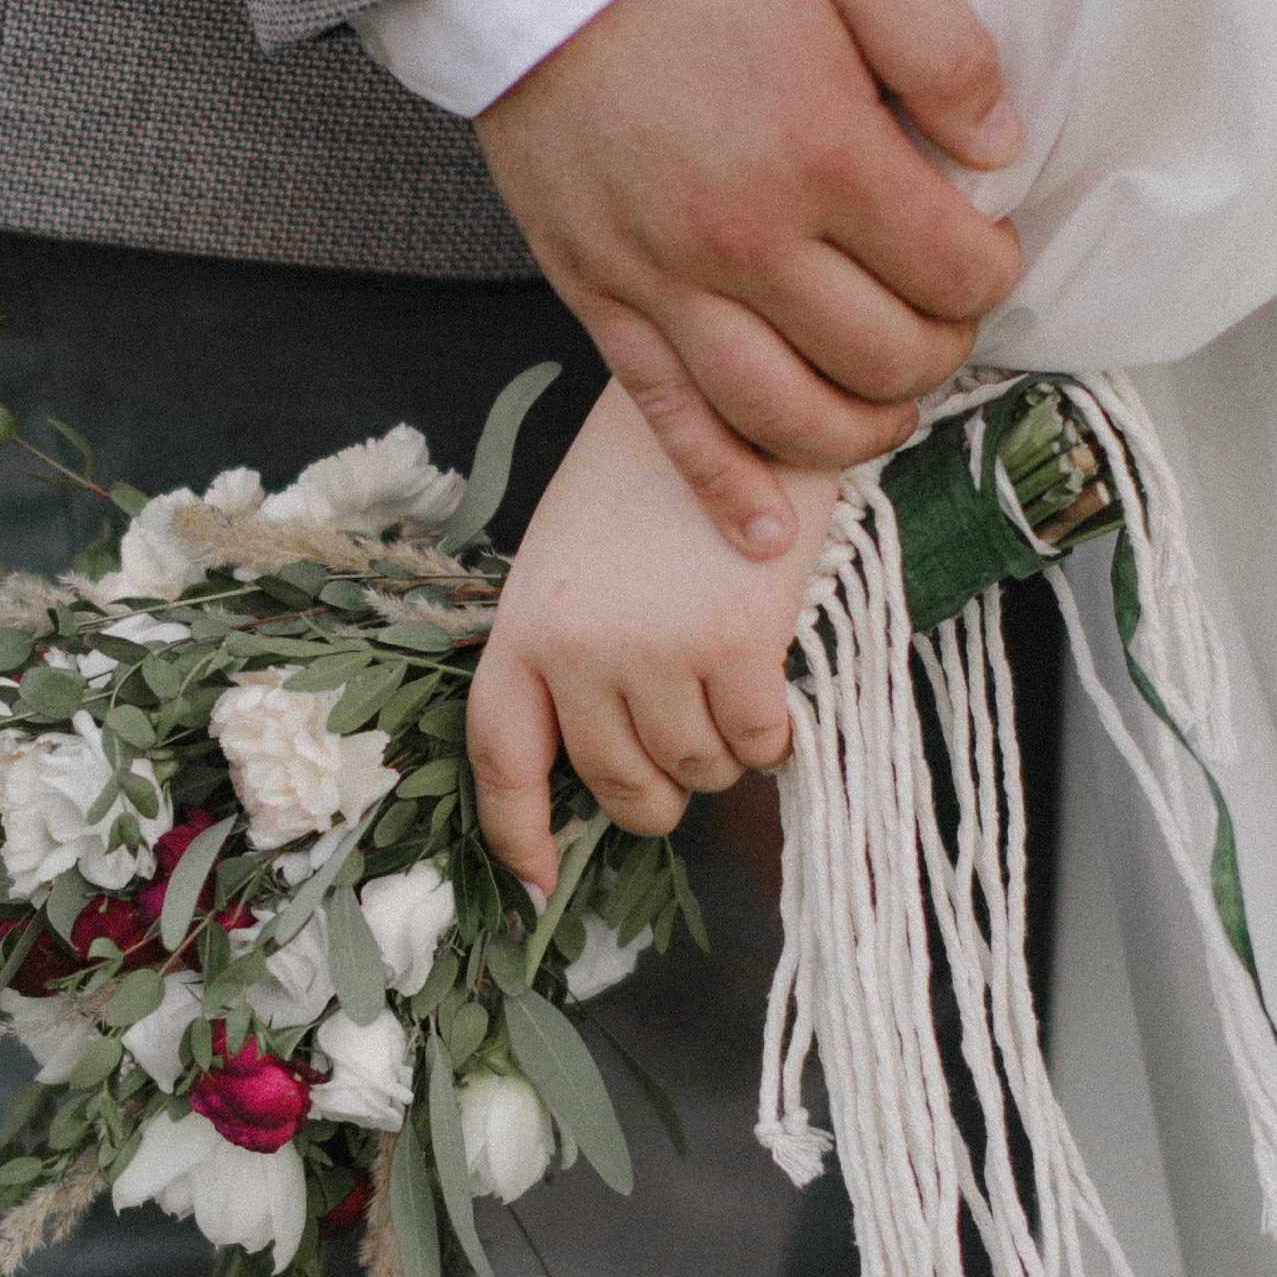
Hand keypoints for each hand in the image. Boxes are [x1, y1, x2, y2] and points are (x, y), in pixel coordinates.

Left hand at [468, 383, 844, 893]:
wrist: (738, 394)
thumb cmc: (655, 475)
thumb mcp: (575, 556)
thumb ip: (569, 653)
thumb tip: (598, 765)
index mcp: (526, 624)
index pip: (501, 756)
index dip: (516, 833)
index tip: (534, 883)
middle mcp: (579, 647)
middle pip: (617, 786)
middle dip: (656, 793)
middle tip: (687, 752)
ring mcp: (656, 651)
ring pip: (695, 770)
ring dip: (721, 750)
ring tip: (730, 676)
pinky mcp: (735, 647)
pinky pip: (756, 745)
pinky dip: (773, 732)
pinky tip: (775, 677)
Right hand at [474, 0, 1020, 556]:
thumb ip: (944, 48)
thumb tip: (999, 152)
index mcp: (824, 153)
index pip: (950, 269)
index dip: (991, 273)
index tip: (985, 252)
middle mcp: (748, 240)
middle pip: (883, 356)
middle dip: (938, 352)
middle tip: (942, 321)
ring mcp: (669, 284)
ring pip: (787, 414)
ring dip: (858, 432)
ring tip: (885, 410)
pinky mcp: (605, 301)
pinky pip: (670, 423)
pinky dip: (725, 489)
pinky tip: (765, 532)